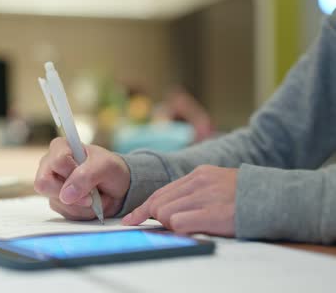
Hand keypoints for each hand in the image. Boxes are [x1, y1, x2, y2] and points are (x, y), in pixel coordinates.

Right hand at [34, 137, 130, 219]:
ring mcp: (51, 185)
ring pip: (57, 202)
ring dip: (81, 204)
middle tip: (91, 195)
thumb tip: (65, 195)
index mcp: (60, 147)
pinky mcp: (56, 201)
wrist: (117, 188)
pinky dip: (81, 211)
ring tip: (94, 197)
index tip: (88, 174)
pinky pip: (63, 212)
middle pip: (44, 184)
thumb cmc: (110, 170)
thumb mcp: (106, 167)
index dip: (73, 172)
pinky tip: (90, 203)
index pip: (57, 162)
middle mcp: (50, 165)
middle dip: (72, 194)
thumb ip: (86, 176)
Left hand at [122, 165, 236, 236]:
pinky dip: (180, 230)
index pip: (160, 192)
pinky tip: (194, 230)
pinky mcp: (214, 213)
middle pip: (158, 203)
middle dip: (155, 218)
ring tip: (191, 226)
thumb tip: (164, 210)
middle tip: (166, 227)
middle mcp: (199, 183)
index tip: (130, 220)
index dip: (143, 209)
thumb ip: (191, 193)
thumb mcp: (215, 184)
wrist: (275, 198)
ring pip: (166, 214)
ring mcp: (206, 197)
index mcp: (198, 175)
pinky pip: (180, 224)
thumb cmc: (243, 196)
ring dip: (171, 225)